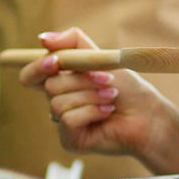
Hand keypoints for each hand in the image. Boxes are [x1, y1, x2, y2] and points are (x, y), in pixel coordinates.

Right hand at [18, 27, 178, 174]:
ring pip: (59, 103)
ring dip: (90, 96)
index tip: (55, 61)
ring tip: (111, 97)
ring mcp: (62, 122)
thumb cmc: (127, 88)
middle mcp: (57, 101)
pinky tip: (107, 112)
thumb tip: (42, 38)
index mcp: (60, 81)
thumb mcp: (99, 57)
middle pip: (49, 85)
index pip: (30, 75)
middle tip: (107, 80)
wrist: (148, 115)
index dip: (37, 67)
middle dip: (81, 80)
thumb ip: (72, 42)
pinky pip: (68, 120)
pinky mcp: (70, 140)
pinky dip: (92, 112)